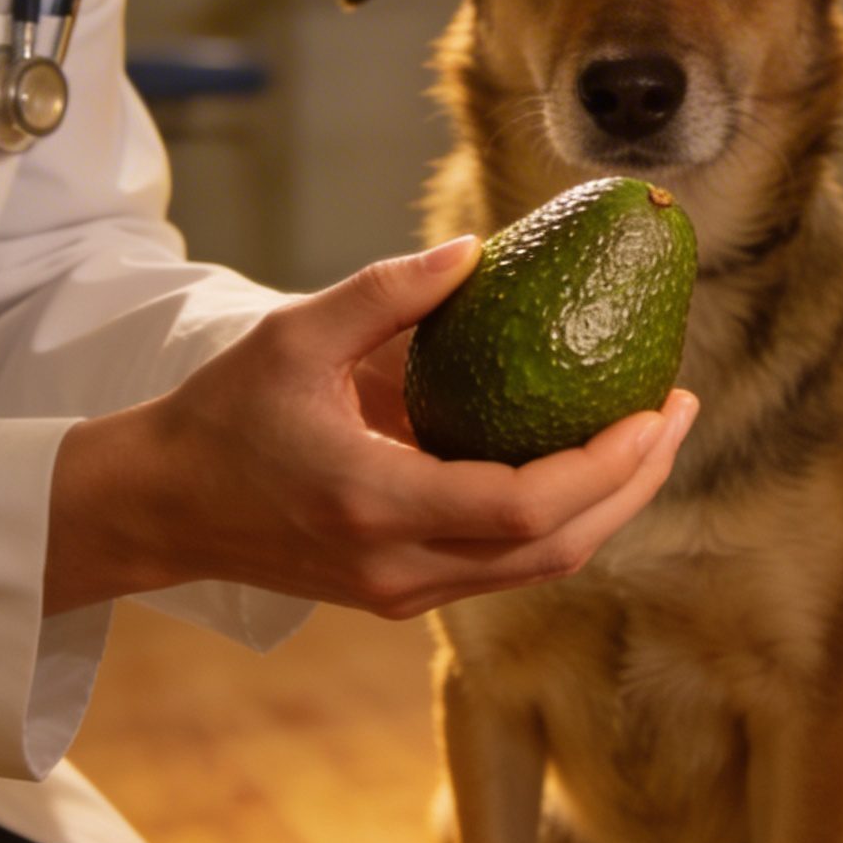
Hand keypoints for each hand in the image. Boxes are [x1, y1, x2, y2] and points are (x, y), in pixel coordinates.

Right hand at [47, 236, 698, 619]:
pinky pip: (508, 564)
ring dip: (610, 505)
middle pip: (558, 551)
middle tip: (680, 409)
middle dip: (635, 485)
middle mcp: (399, 567)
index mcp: (375, 506)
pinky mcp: (404, 593)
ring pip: (542, 567)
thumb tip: (479, 249)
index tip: (656, 408)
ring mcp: (403, 592)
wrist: (161, 508)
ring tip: (653, 431)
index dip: (605, 467)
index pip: (524, 510)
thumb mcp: (295, 335)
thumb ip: (388, 293)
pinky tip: (588, 457)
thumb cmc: (222, 414)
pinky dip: (564, 517)